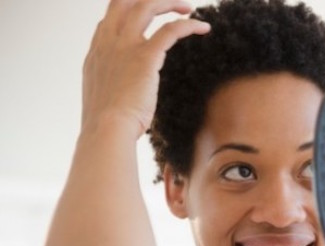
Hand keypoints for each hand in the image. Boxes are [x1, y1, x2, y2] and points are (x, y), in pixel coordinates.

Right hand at [81, 0, 209, 137]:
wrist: (107, 130)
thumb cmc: (108, 125)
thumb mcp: (104, 98)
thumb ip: (114, 86)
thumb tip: (125, 93)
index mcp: (97, 52)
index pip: (110, 19)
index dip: (128, 12)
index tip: (147, 17)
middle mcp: (108, 42)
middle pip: (125, 2)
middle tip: (173, 5)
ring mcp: (125, 46)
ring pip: (147, 5)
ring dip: (170, 2)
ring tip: (189, 8)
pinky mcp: (145, 55)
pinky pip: (171, 29)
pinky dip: (189, 25)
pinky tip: (204, 28)